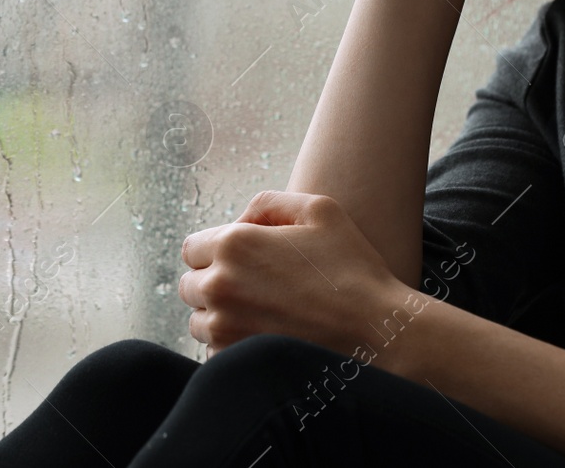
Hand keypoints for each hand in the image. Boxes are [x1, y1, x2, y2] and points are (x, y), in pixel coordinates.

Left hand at [178, 190, 416, 358]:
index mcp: (234, 244)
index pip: (193, 247)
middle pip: (190, 284)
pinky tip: (267, 337)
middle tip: (255, 288)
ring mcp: (223, 328)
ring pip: (199, 321)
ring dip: (220, 316)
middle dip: (214, 283)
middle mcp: (219, 285)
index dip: (217, 251)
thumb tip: (239, 220)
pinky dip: (232, 346)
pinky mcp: (233, 361)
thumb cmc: (351, 269)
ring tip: (263, 314)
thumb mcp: (320, 210)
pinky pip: (214, 352)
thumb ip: (269, 203)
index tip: (244, 261)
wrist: (375, 332)